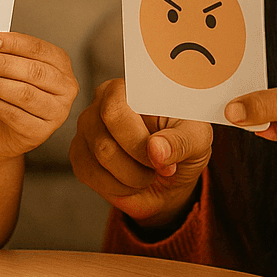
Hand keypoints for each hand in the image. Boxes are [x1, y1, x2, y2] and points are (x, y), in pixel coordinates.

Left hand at [0, 33, 79, 159]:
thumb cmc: (6, 97)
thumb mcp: (5, 70)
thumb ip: (1, 55)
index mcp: (61, 65)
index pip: (39, 49)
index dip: (12, 43)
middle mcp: (65, 88)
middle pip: (34, 71)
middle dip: (2, 63)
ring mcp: (57, 112)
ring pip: (25, 93)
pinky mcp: (41, 132)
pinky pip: (14, 114)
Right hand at [69, 78, 213, 229]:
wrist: (172, 177)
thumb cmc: (184, 146)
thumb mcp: (197, 141)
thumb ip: (180, 141)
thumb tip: (155, 149)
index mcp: (130, 88)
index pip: (115, 111)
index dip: (138, 143)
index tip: (163, 160)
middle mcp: (102, 102)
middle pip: (105, 141)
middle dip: (137, 165)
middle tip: (159, 168)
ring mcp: (87, 128)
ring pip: (99, 160)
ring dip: (131, 178)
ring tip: (147, 172)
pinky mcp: (79, 153)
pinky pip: (89, 175)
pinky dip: (117, 187)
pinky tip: (130, 181)